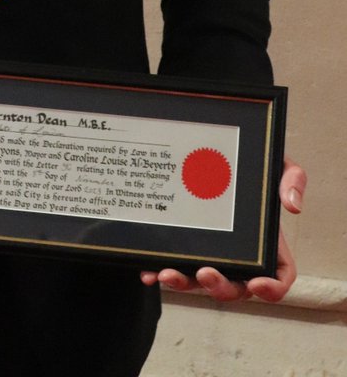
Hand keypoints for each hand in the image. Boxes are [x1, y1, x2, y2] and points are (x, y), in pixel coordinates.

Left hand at [139, 156, 305, 302]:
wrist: (215, 152)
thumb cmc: (251, 163)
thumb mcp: (276, 163)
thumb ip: (291, 178)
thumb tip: (292, 205)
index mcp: (267, 243)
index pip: (278, 277)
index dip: (271, 288)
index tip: (257, 283)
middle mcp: (239, 254)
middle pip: (236, 287)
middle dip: (220, 287)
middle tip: (206, 273)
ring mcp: (211, 252)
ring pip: (200, 281)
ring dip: (185, 283)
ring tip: (167, 273)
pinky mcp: (185, 246)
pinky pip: (174, 264)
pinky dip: (160, 270)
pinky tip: (148, 270)